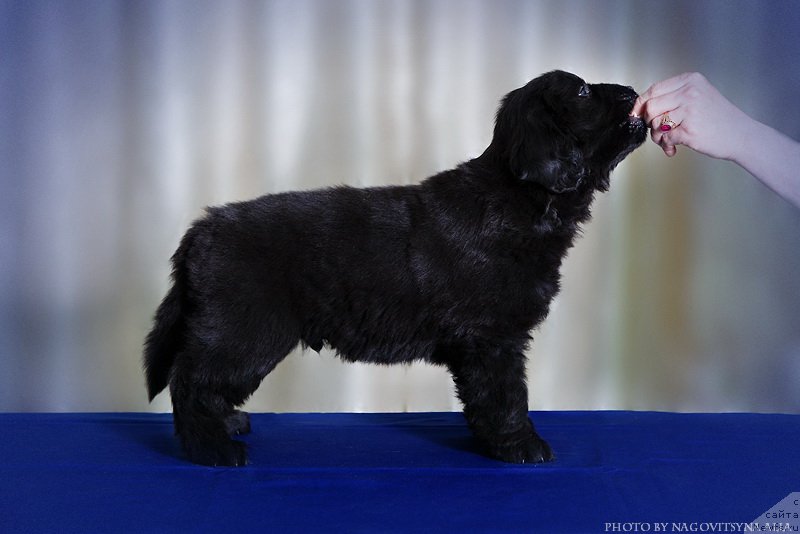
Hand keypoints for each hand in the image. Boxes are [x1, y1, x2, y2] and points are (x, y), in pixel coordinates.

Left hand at [631, 72, 752, 159]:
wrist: (741, 135)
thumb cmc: (718, 118)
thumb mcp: (698, 96)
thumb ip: (673, 98)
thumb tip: (641, 108)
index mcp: (691, 80)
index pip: (654, 89)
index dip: (641, 104)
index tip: (637, 114)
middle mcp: (690, 92)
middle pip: (650, 107)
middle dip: (649, 122)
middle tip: (659, 130)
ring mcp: (690, 110)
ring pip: (655, 123)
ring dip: (658, 136)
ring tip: (670, 139)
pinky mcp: (689, 129)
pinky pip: (664, 138)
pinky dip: (667, 145)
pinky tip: (675, 147)